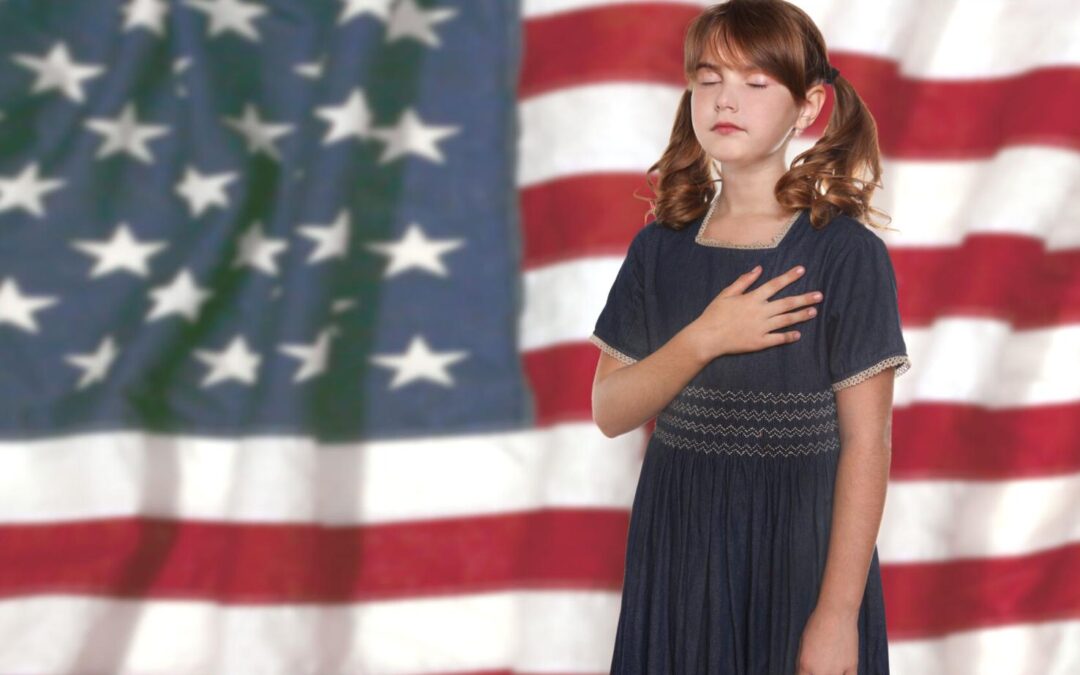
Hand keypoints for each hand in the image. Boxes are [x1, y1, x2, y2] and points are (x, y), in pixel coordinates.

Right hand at [691, 264, 822, 360]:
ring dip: (801, 315)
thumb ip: (743, 281)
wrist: (707, 337)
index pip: (775, 285)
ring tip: (814, 312)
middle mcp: (760, 312)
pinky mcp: (759, 342)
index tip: (802, 270)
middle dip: (804, 298)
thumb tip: (758, 269)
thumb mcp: (726, 294)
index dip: (789, 277)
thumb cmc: (714, 314)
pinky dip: (789, 337)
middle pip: (787, 303)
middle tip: (820, 296)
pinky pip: (778, 339)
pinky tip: (798, 334)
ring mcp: (761, 328)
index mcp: (752, 298)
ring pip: (786, 320)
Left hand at [795, 605, 858, 674]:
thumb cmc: (817, 625)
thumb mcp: (803, 644)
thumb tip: (805, 673)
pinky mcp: (851, 667)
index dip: (804, 673)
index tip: (808, 669)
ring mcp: (836, 671)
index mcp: (804, 665)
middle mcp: (819, 672)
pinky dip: (844, 674)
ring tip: (830, 663)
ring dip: (831, 672)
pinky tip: (841, 670)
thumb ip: (803, 662)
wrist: (836, 613)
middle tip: (820, 661)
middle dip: (817, 671)